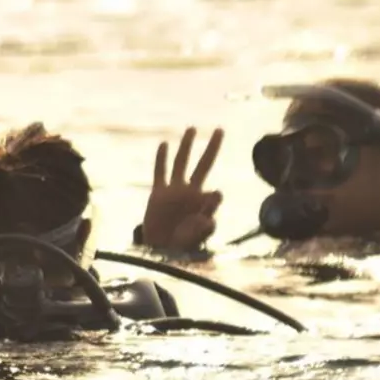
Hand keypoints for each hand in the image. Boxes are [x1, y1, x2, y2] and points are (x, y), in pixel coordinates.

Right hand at [138, 127, 222, 253]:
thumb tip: (212, 202)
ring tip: (192, 129)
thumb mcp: (195, 238)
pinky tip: (164, 144)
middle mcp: (192, 193)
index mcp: (204, 205)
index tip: (213, 197)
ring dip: (186, 146)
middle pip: (204, 165)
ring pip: (181, 163)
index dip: (213, 198)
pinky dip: (161, 159)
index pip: (213, 195)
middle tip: (220, 130)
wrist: (161, 250)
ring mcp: (175, 191)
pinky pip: (160, 172)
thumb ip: (204, 225)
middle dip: (212, 148)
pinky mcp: (158, 193)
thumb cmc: (183, 245)